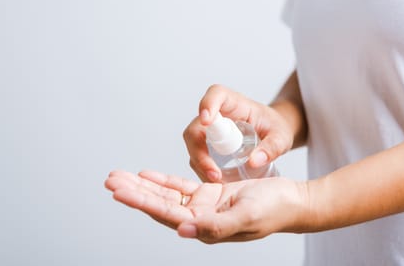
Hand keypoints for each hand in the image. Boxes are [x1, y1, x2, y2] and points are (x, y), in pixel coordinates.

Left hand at [105, 170, 307, 242]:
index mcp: (206, 228)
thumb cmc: (274, 209)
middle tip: (110, 180)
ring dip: (144, 185)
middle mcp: (200, 219)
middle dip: (134, 192)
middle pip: (160, 204)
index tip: (119, 190)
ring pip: (167, 195)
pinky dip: (164, 181)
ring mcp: (205, 206)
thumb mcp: (247, 216)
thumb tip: (181, 229)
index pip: (166, 214)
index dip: (141, 201)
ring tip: (120, 176)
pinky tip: (147, 174)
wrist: (293, 200)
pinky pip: (182, 187)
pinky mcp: (211, 194)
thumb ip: (216, 226)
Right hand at [184, 84, 293, 181]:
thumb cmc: (276, 128)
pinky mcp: (208, 143)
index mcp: (235, 103)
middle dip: (199, 151)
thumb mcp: (281, 137)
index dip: (207, 104)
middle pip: (196, 126)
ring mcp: (210, 130)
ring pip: (193, 143)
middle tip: (215, 173)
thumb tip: (254, 162)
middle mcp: (218, 114)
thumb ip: (272, 148)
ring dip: (200, 163)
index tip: (206, 121)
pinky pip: (197, 155)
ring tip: (218, 180)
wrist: (273, 133)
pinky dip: (203, 169)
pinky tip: (217, 181)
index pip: (216, 94)